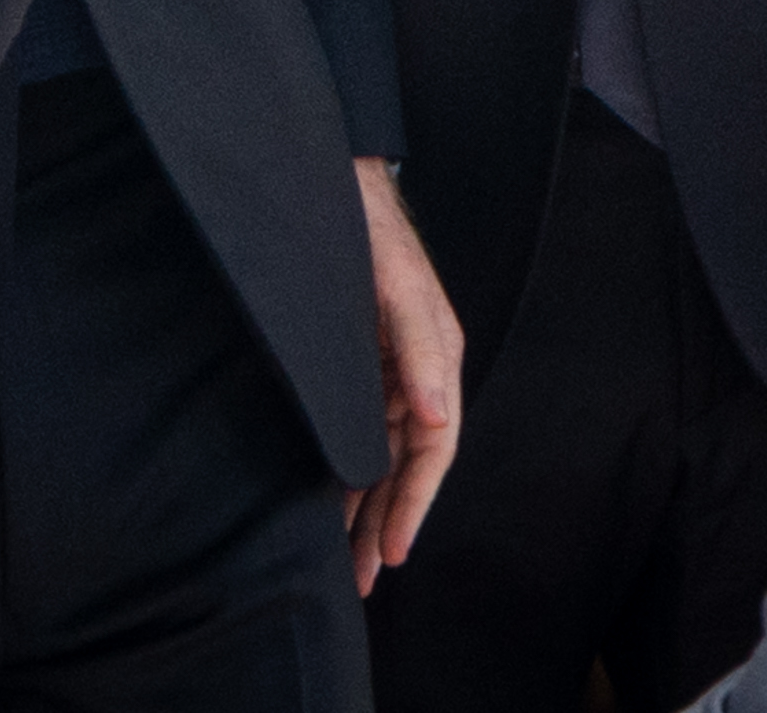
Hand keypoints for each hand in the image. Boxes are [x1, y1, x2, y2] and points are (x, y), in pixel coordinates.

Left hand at [345, 159, 463, 594]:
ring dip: (363, 503)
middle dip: (385, 520)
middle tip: (362, 579)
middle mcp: (416, 373)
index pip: (432, 450)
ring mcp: (385, 369)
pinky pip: (356, 427)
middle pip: (404, 463)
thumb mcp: (397, 290)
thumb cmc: (370, 234)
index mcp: (436, 361)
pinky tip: (329, 496)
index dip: (412, 503)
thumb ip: (418, 352)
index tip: (390, 551)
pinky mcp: (355, 361)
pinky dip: (345, 463)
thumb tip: (437, 415)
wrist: (329, 187)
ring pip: (378, 452)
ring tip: (345, 557)